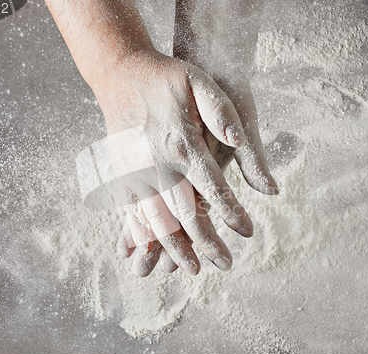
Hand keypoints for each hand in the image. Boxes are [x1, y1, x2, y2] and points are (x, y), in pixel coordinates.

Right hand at [97, 49, 254, 275]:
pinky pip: (130, 211)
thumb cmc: (165, 77)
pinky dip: (140, 235)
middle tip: (225, 264)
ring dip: (173, 248)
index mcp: (182, 143)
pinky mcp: (120, 172)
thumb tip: (237, 140)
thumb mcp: (199, 82)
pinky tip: (146, 251)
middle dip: (206, 243)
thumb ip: (221, 112)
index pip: (213, 188)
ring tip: (190, 269)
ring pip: (155, 221)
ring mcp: (135, 170)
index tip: (247, 232)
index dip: (232, 213)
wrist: (120, 70)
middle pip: (184, 214)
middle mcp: (157, 163)